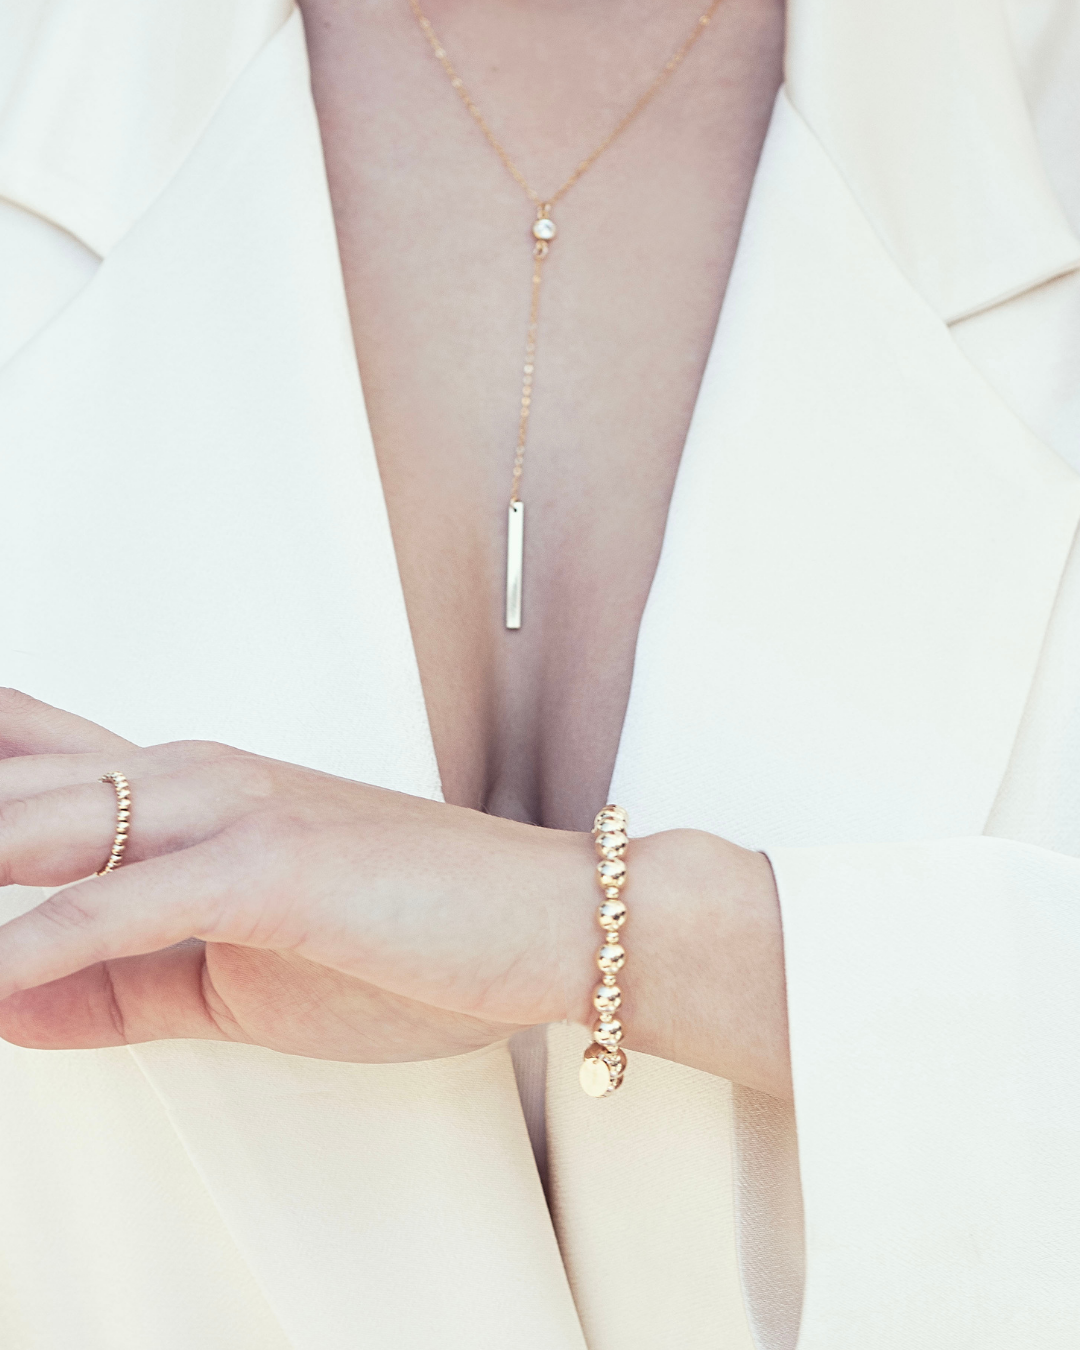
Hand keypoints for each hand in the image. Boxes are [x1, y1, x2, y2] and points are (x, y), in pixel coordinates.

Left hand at [0, 689, 596, 1060]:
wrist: (551, 919)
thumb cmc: (409, 939)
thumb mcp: (237, 979)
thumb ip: (119, 983)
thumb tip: (10, 1000)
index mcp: (185, 793)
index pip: (30, 753)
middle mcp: (197, 779)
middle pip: (12, 778)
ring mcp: (237, 813)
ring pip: (50, 821)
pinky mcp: (280, 868)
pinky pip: (132, 901)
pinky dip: (49, 939)